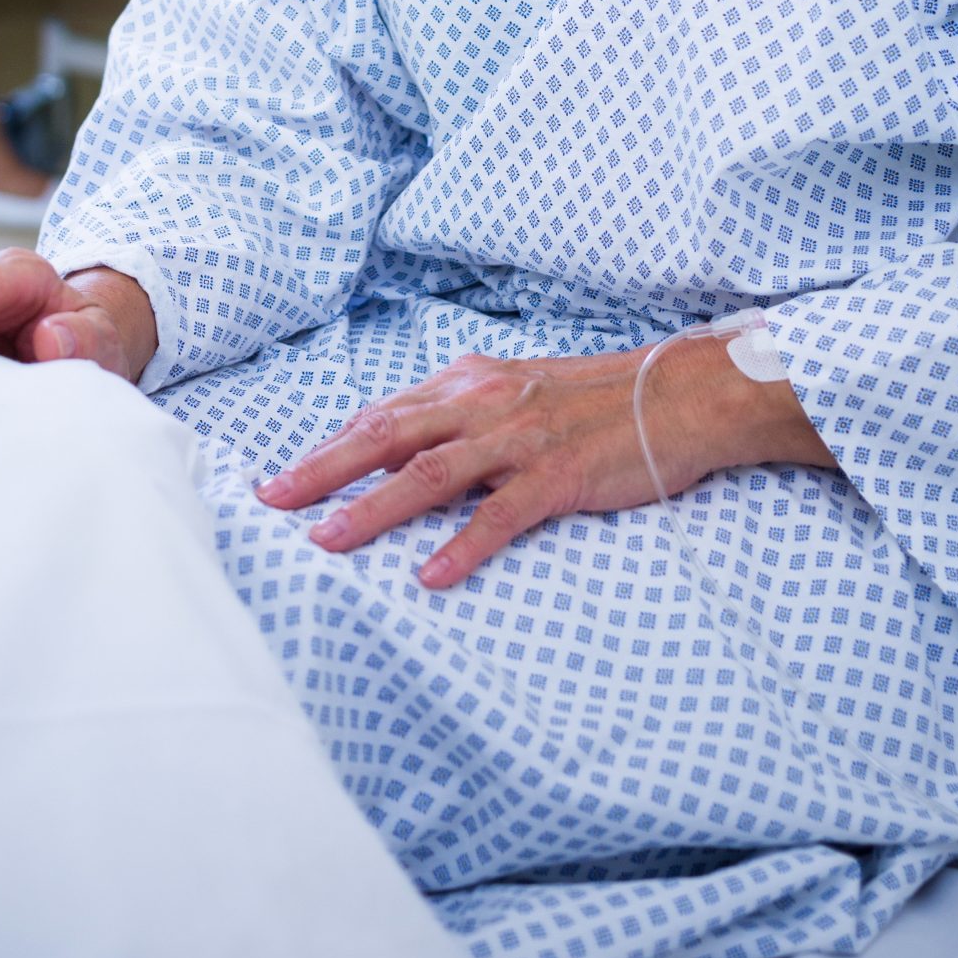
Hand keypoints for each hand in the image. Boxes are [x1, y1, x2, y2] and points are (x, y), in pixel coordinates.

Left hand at [255, 336, 834, 588]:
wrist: (685, 392)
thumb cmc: (602, 399)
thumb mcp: (524, 390)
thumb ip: (467, 410)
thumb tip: (410, 437)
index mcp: (474, 381)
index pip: (385, 412)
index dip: (330, 444)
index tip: (284, 474)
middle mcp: (487, 401)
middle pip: (388, 433)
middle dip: (323, 468)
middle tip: (271, 500)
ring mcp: (523, 438)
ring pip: (431, 472)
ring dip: (373, 508)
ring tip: (327, 542)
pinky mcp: (561, 474)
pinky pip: (502, 514)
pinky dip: (462, 545)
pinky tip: (430, 576)